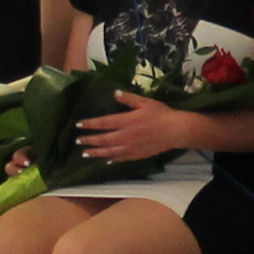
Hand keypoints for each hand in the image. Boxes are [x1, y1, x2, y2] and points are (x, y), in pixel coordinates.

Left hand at [77, 94, 198, 163]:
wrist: (176, 131)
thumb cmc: (161, 114)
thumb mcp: (145, 102)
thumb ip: (129, 98)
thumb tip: (114, 93)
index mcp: (126, 121)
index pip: (103, 123)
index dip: (90, 124)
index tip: (78, 125)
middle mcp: (125, 136)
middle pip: (103, 139)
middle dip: (89, 140)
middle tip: (78, 141)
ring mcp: (131, 147)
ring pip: (109, 151)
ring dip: (96, 152)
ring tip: (85, 154)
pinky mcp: (137, 155)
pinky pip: (121, 158)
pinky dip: (112, 159)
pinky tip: (106, 161)